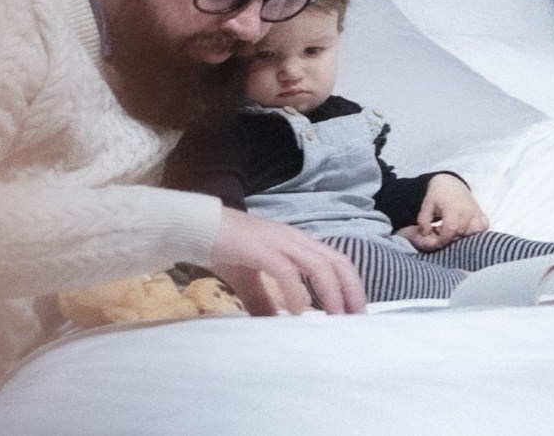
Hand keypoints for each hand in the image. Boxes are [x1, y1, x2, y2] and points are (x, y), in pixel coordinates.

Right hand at [208, 208, 366, 315]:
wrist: (198, 228)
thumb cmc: (225, 249)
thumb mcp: (250, 280)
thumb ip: (265, 301)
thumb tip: (275, 325)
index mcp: (296, 243)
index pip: (335, 260)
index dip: (350, 284)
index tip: (355, 310)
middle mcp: (294, 240)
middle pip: (337, 262)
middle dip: (350, 291)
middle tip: (355, 319)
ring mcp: (279, 242)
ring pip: (319, 265)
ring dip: (331, 293)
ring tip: (335, 317)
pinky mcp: (261, 249)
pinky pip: (286, 271)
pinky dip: (296, 291)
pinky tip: (297, 311)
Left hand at [397, 174, 489, 251]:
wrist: (451, 184)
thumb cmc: (438, 196)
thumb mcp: (426, 206)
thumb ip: (423, 221)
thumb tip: (426, 234)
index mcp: (453, 207)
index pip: (450, 229)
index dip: (442, 239)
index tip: (436, 242)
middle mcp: (468, 211)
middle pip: (459, 234)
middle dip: (448, 238)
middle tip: (440, 230)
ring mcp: (477, 215)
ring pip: (470, 235)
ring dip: (459, 236)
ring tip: (450, 228)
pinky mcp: (483, 218)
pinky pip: (480, 232)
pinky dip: (472, 234)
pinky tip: (462, 228)